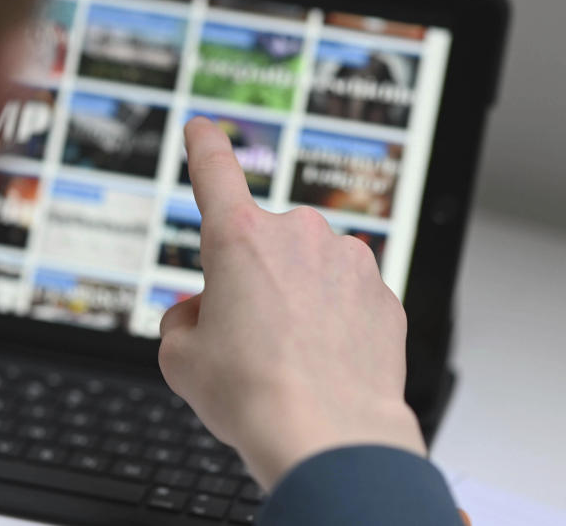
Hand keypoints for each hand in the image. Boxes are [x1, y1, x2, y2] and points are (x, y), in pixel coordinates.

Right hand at [158, 117, 425, 489]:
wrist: (329, 437)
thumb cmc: (254, 395)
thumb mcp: (181, 358)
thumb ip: (183, 321)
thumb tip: (203, 314)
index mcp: (238, 238)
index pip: (214, 172)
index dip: (204, 147)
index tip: (202, 127)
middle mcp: (297, 235)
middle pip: (260, 247)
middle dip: (250, 282)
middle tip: (245, 339)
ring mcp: (348, 261)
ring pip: (307, 272)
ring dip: (294, 300)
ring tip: (287, 359)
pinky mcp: (384, 294)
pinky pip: (345, 297)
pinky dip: (333, 321)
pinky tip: (324, 362)